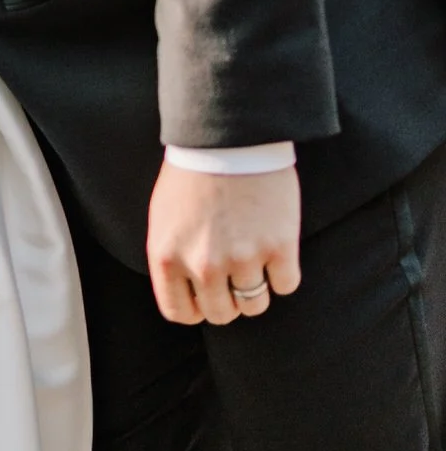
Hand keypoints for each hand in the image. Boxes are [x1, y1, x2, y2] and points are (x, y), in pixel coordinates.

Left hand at [146, 161, 301, 325]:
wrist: (229, 136)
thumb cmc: (192, 174)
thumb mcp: (164, 218)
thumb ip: (172, 259)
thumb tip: (187, 292)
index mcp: (167, 257)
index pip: (179, 312)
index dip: (196, 308)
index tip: (207, 297)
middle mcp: (203, 265)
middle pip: (221, 314)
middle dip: (229, 300)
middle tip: (235, 276)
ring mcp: (243, 258)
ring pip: (255, 305)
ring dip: (257, 288)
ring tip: (256, 258)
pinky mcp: (279, 247)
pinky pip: (286, 285)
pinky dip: (284, 272)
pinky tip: (276, 247)